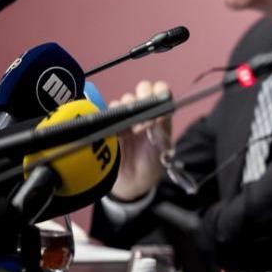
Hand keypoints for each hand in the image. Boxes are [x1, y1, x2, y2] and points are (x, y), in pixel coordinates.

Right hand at [109, 80, 172, 200]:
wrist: (133, 182)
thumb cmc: (152, 164)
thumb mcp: (163, 148)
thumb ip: (161, 130)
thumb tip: (159, 115)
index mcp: (160, 114)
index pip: (161, 91)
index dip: (160, 91)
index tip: (159, 97)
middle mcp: (144, 112)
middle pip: (142, 89)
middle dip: (143, 96)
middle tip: (145, 114)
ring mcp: (126, 118)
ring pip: (125, 99)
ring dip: (130, 109)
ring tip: (134, 129)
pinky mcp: (111, 125)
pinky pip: (109, 111)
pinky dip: (114, 116)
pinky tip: (120, 130)